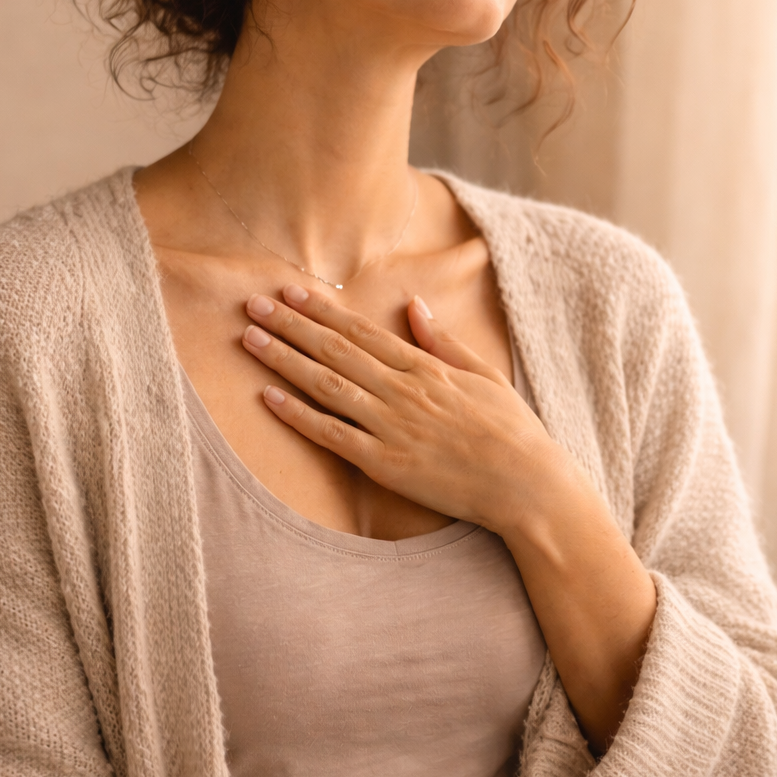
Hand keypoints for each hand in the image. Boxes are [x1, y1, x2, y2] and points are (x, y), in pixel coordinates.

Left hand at [239, 283, 576, 539]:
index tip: (291, 291)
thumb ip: (444, 341)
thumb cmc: (512, 431)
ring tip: (249, 338)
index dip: (322, 310)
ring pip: (326, 385)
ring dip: (284, 359)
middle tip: (252, 303)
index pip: (362, 331)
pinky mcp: (385, 465)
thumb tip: (415, 306)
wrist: (527, 485)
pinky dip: (297, 415)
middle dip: (290, 325)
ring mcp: (391, 427)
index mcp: (425, 368)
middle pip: (335, 350)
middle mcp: (403, 391)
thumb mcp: (484, 375)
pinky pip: (332, 435)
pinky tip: (267, 396)